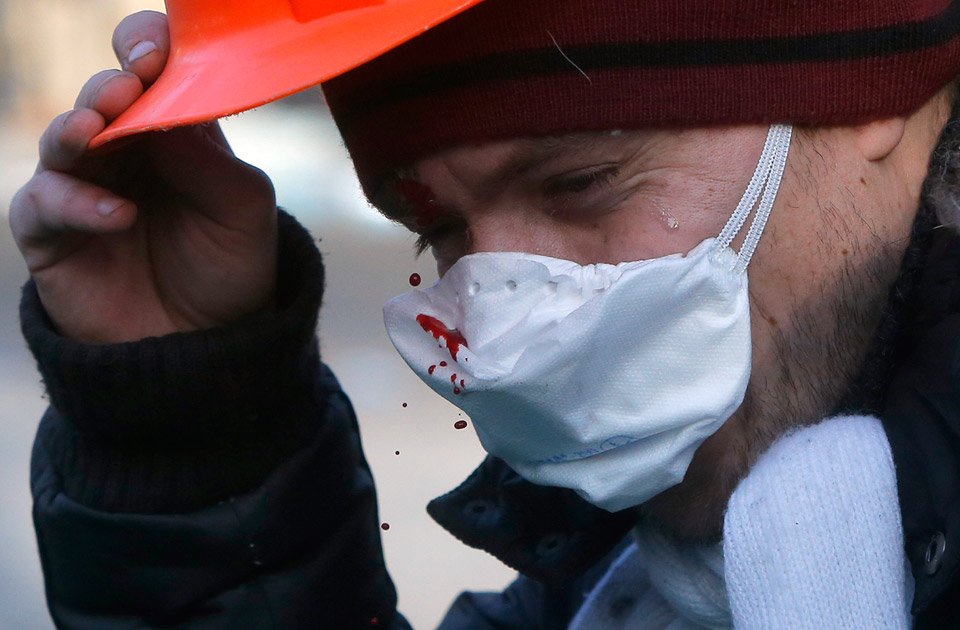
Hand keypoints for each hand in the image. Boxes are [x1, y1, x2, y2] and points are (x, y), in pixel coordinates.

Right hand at [9, 11, 277, 343]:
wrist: (208, 348)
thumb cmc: (230, 270)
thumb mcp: (243, 210)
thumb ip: (209, 160)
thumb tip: (165, 112)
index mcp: (174, 135)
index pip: (150, 76)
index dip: (145, 51)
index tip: (153, 46)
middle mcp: (125, 154)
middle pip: (102, 99)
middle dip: (112, 86)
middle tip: (128, 83)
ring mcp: (84, 190)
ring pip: (63, 140)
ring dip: (78, 129)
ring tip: (100, 129)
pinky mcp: (53, 235)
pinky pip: (45, 205)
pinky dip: (77, 204)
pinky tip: (120, 215)